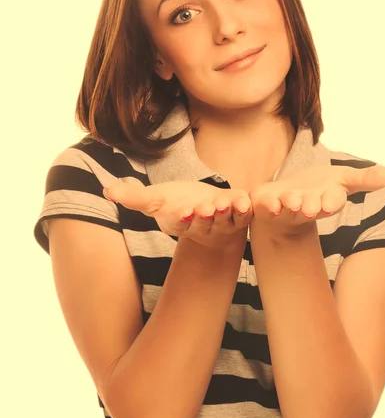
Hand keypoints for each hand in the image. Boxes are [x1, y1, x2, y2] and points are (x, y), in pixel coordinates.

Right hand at [103, 179, 253, 248]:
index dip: (182, 218)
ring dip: (225, 213)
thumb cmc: (177, 203)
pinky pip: (243, 216)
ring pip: (225, 220)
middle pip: (204, 223)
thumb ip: (134, 197)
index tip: (183, 211)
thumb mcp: (155, 199)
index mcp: (180, 223)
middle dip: (204, 216)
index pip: (180, 223)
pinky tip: (244, 201)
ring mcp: (222, 223)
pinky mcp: (239, 216)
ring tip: (224, 203)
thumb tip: (107, 190)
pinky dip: (244, 209)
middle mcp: (202, 227)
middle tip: (205, 208)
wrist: (205, 208)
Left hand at [249, 164, 384, 238]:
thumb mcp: (343, 179)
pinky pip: (264, 205)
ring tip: (291, 201)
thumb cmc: (318, 189)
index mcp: (325, 200)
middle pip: (310, 207)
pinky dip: (266, 203)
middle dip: (311, 206)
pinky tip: (267, 201)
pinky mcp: (265, 204)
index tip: (332, 204)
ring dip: (289, 204)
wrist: (286, 199)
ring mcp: (285, 207)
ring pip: (288, 207)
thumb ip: (367, 179)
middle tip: (310, 207)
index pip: (332, 201)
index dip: (332, 201)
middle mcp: (306, 206)